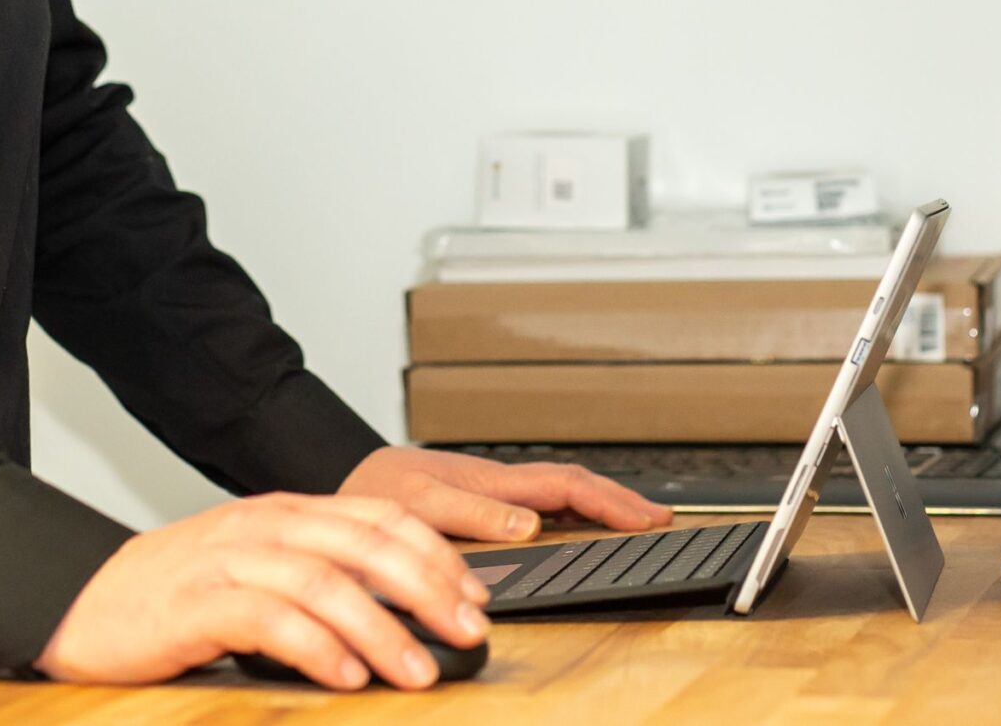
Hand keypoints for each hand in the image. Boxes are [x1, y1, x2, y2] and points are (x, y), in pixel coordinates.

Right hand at [36, 492, 490, 689]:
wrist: (80, 597)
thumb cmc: (173, 595)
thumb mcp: (253, 568)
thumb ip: (314, 576)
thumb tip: (394, 612)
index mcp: (285, 513)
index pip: (380, 517)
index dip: (436, 555)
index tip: (475, 596)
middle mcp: (264, 527)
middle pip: (365, 543)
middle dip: (428, 588)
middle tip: (468, 630)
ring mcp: (229, 560)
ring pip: (324, 581)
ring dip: (381, 628)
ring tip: (417, 671)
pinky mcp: (197, 602)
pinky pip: (268, 618)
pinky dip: (314, 647)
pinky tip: (345, 676)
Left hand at [337, 444, 672, 543]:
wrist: (342, 474)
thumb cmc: (374, 486)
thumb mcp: (419, 501)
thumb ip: (471, 513)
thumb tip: (529, 524)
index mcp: (491, 480)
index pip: (566, 485)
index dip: (609, 502)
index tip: (644, 518)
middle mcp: (497, 482)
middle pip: (574, 485)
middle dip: (619, 499)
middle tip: (658, 518)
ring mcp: (491, 490)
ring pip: (559, 493)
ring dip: (598, 504)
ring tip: (631, 519)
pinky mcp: (478, 501)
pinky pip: (538, 502)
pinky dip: (569, 511)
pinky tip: (575, 524)